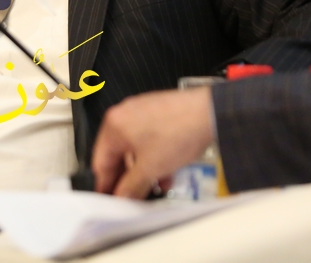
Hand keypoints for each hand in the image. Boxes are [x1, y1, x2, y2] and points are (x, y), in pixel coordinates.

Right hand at [91, 87, 214, 197]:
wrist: (210, 112)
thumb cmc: (178, 133)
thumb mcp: (151, 168)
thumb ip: (131, 186)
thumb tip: (122, 196)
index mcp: (113, 125)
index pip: (100, 162)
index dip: (106, 184)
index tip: (111, 199)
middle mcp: (123, 114)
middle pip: (118, 154)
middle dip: (128, 177)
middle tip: (134, 195)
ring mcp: (140, 110)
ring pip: (135, 147)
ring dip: (143, 169)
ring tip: (157, 184)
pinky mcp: (157, 110)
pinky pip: (148, 137)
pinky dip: (153, 155)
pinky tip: (166, 169)